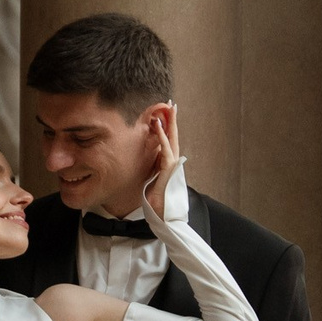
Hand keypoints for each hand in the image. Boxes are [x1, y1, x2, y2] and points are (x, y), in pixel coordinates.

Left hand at [143, 103, 182, 220]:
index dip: (167, 126)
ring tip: (166, 110)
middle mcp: (173, 162)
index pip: (169, 141)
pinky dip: (163, 138)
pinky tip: (160, 128)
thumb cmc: (157, 202)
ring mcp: (172, 166)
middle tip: (171, 104)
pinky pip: (165, 151)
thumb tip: (148, 160)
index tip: (165, 113)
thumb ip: (152, 169)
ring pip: (172, 140)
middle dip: (172, 120)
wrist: (164, 216)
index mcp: (168, 163)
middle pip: (173, 136)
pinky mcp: (169, 171)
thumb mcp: (152, 180)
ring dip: (168, 124)